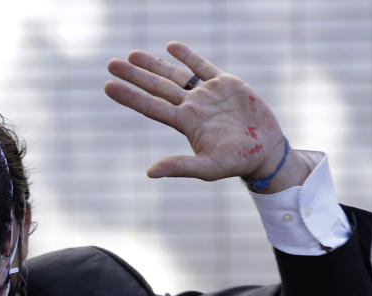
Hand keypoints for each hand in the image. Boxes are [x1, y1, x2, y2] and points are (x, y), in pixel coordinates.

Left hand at [104, 42, 301, 187]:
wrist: (264, 152)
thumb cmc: (235, 163)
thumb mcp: (207, 168)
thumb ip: (180, 167)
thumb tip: (150, 173)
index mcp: (185, 123)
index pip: (151, 106)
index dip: (129, 96)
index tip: (107, 85)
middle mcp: (192, 106)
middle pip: (157, 87)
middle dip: (135, 75)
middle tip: (111, 63)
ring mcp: (207, 94)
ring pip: (175, 75)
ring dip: (154, 64)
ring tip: (132, 54)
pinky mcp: (226, 84)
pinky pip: (202, 66)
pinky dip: (188, 56)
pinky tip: (171, 47)